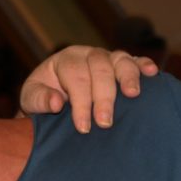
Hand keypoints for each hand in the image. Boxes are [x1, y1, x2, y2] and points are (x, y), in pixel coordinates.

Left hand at [19, 46, 157, 132]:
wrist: (51, 94)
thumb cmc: (41, 96)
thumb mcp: (30, 99)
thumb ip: (39, 100)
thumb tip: (57, 103)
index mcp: (64, 60)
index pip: (75, 77)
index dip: (80, 102)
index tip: (83, 127)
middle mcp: (86, 54)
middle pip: (99, 69)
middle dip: (103, 97)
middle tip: (104, 123)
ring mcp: (105, 57)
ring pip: (119, 60)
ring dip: (127, 77)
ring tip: (133, 95)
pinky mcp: (119, 64)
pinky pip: (134, 60)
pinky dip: (142, 65)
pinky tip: (151, 74)